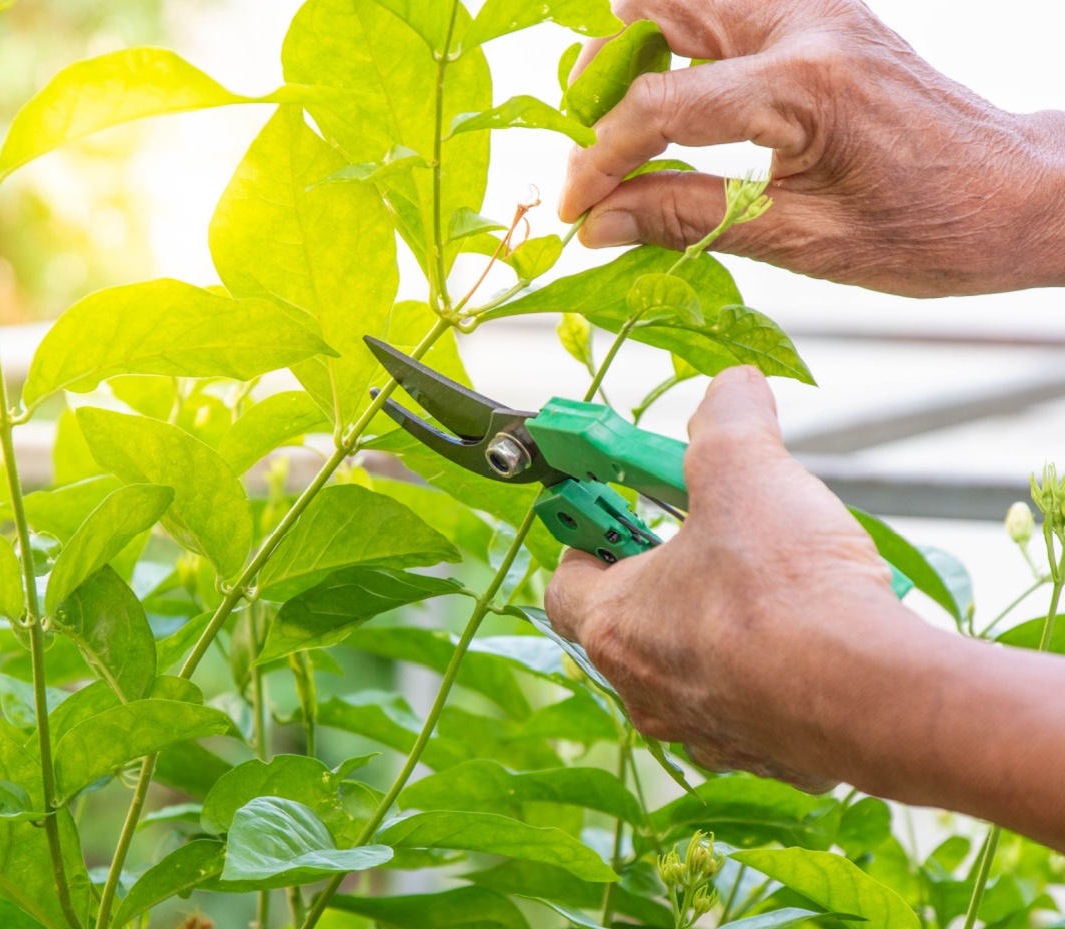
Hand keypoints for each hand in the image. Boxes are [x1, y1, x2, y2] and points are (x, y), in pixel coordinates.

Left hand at [544, 367, 903, 790]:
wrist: (871, 696)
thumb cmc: (787, 591)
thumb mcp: (745, 471)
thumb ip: (728, 420)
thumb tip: (732, 388)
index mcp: (613, 628)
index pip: (565, 586)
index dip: (588, 541)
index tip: (620, 513)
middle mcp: (645, 691)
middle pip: (632, 628)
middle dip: (666, 580)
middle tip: (709, 540)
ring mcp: (704, 732)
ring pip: (694, 671)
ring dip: (720, 629)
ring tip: (773, 585)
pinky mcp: (767, 756)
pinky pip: (755, 708)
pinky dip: (774, 674)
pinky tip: (817, 640)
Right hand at [558, 0, 1064, 296]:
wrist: (1021, 195)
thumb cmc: (933, 227)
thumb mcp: (799, 240)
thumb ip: (686, 220)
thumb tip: (602, 223)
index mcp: (804, 86)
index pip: (661, 107)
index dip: (599, 161)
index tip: (572, 206)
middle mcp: (810, 27)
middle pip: (664, 6)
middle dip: (606, 72)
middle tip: (587, 137)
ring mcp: (821, 14)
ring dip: (646, 45)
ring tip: (624, 115)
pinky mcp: (828, 20)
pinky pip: (733, 10)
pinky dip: (689, 44)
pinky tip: (680, 100)